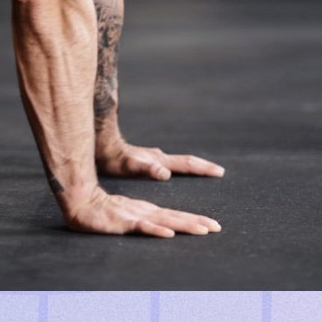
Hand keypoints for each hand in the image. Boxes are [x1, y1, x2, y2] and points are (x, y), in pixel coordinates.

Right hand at [62, 185, 220, 236]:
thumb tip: (162, 230)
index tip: (212, 226)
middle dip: (197, 222)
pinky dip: (156, 229)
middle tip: (217, 227)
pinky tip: (168, 233)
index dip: (194, 220)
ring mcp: (134, 216)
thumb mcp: (128, 217)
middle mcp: (145, 212)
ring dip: (183, 225)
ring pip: (164, 220)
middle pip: (175, 217)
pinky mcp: (122, 222)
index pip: (175, 216)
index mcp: (147, 211)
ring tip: (202, 230)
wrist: (80, 202)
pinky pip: (141, 226)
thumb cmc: (102, 212)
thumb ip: (143, 223)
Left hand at [98, 142, 224, 180]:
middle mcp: (159, 158)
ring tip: (202, 172)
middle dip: (203, 167)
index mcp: (160, 161)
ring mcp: (152, 159)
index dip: (203, 168)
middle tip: (219, 171)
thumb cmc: (114, 160)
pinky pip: (165, 165)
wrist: (100, 147)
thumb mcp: (130, 166)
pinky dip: (174, 169)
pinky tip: (170, 173)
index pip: (187, 163)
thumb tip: (165, 174)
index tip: (220, 172)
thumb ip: (147, 169)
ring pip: (177, 162)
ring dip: (191, 167)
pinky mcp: (145, 161)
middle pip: (186, 162)